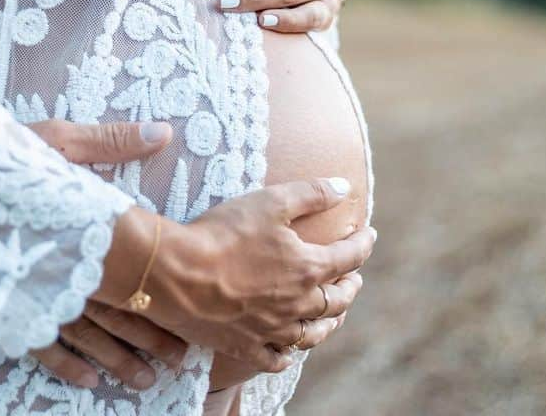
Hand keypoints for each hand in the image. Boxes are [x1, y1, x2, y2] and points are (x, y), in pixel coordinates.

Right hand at [27, 119, 187, 389]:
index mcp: (77, 230)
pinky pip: (35, 342)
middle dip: (146, 339)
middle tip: (178, 361)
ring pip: (80, 334)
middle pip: (111, 311)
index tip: (192, 322)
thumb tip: (164, 133)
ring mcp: (29, 289)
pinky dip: (62, 364)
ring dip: (113, 359)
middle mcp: (57, 267)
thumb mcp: (55, 140)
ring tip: (143, 382)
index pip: (130, 276)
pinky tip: (87, 381)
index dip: (162, 302)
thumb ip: (110, 142)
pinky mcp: (2, 302)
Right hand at [100, 178, 376, 373]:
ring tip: (334, 316)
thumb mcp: (271, 201)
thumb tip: (344, 186)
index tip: (369, 234)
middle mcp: (297, 305)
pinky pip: (275, 358)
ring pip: (312, 334)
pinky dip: (287, 354)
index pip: (349, 257)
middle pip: (337, 300)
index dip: (363, 243)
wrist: (176, 273)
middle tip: (354, 277)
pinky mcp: (244, 346)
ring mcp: (271, 329)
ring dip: (329, 323)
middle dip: (351, 285)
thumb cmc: (223, 233)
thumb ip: (311, 194)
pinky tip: (288, 351)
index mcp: (308, 269)